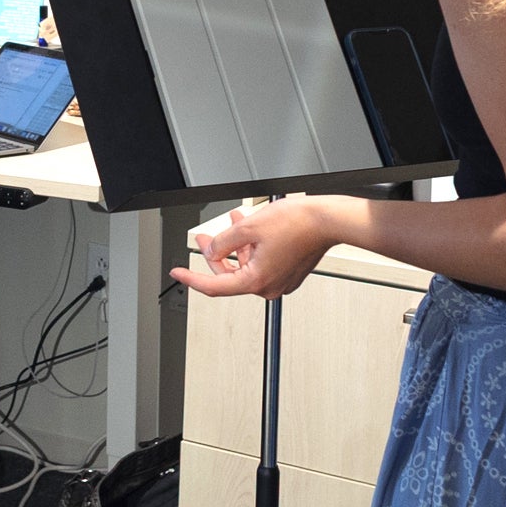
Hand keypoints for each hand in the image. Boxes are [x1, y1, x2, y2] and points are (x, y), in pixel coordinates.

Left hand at [170, 200, 335, 301]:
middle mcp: (269, 286)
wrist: (327, 220)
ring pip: (246, 266)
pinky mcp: (288, 272)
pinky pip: (261, 263)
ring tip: (233, 222)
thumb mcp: (248, 227)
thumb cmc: (299, 223)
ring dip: (236, 245)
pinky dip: (251, 248)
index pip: (214, 286)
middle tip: (205, 237)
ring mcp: (280, 281)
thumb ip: (222, 242)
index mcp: (257, 281)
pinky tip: (249, 230)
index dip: (191, 279)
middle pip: (230, 274)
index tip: (178, 274)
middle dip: (216, 253)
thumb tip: (211, 250)